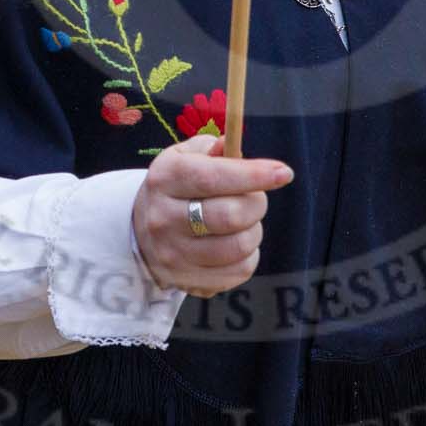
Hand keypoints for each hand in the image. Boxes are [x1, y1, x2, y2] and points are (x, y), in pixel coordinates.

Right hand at [133, 134, 291, 297]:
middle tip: (255, 199)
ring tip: (244, 223)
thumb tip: (232, 145)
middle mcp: (163, 217)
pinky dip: (248, 257)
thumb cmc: (177, 187)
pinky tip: (236, 245)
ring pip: (238, 246)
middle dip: (256, 204)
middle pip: (230, 215)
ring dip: (253, 231)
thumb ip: (213, 149)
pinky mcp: (185, 280)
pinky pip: (238, 272)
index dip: (253, 175)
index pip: (212, 177)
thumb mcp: (186, 157)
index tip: (284, 173)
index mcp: (165, 178)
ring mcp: (172, 253)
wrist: (142, 231)